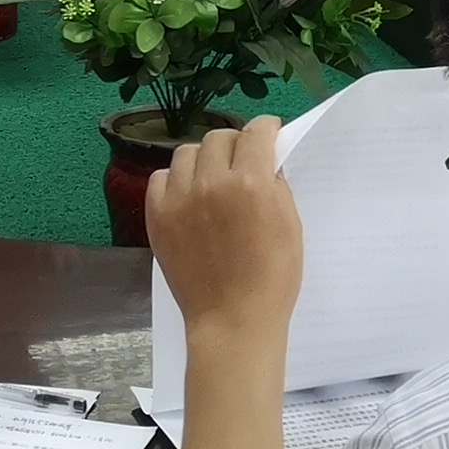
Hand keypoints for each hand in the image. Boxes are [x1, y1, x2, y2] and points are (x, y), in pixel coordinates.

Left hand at [147, 116, 303, 348]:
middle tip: (243, 158)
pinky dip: (175, 180)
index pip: (256, 134)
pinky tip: (188, 194)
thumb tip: (267, 163)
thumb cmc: (272, 279)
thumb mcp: (291, 227)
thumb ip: (277, 187)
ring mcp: (180, 199)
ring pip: (187, 153)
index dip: (266, 128)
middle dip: (236, 142)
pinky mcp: (158, 217)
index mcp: (250, 183)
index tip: (269, 131)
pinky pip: (160, 179)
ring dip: (204, 158)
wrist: (232, 321)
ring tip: (213, 175)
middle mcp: (211, 183)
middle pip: (219, 138)